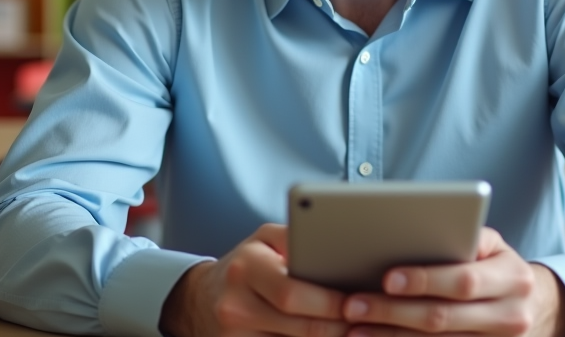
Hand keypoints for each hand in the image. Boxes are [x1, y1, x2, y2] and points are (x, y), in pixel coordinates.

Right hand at [160, 223, 348, 336]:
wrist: (200, 298)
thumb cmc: (245, 265)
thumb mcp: (264, 239)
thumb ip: (295, 238)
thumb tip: (332, 243)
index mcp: (246, 269)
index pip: (292, 293)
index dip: (329, 302)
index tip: (358, 301)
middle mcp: (236, 306)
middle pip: (299, 326)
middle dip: (338, 326)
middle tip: (364, 320)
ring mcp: (235, 336)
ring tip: (354, 330)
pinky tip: (328, 336)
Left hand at [340, 228, 564, 336]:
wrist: (535, 306)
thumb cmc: (497, 266)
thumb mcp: (491, 246)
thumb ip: (463, 239)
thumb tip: (411, 232)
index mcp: (513, 279)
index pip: (463, 281)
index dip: (424, 280)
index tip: (387, 277)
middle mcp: (511, 316)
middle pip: (443, 317)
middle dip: (394, 312)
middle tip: (354, 304)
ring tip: (355, 328)